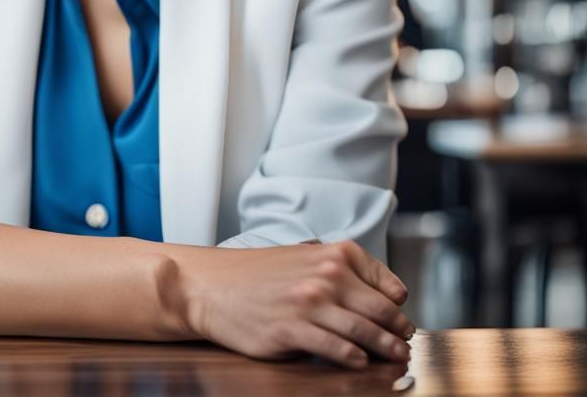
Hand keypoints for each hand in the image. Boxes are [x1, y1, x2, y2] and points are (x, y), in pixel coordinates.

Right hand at [172, 239, 414, 369]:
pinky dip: (355, 359)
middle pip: (383, 310)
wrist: (212, 286)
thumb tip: (374, 297)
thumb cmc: (256, 275)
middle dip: (399, 332)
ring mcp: (310, 303)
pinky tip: (359, 363)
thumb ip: (336, 272)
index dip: (398, 305)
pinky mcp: (294, 330)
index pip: (386, 283)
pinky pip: (338, 349)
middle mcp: (326, 275)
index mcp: (333, 254)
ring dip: (386, 349)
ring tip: (395, 358)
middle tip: (403, 344)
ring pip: (366, 332)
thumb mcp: (301, 259)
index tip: (400, 317)